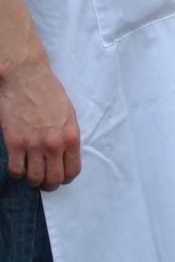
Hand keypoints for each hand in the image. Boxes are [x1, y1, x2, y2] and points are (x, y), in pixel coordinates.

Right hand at [0, 58, 80, 188]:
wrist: (26, 77)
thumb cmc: (48, 92)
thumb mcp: (68, 114)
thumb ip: (67, 136)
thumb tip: (64, 155)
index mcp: (71, 136)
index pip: (72, 171)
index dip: (65, 179)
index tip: (59, 177)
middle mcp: (54, 144)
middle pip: (54, 180)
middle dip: (49, 184)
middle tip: (43, 181)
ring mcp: (34, 145)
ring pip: (34, 179)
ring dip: (32, 180)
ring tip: (30, 174)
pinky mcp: (15, 143)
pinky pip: (16, 170)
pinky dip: (16, 173)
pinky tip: (18, 165)